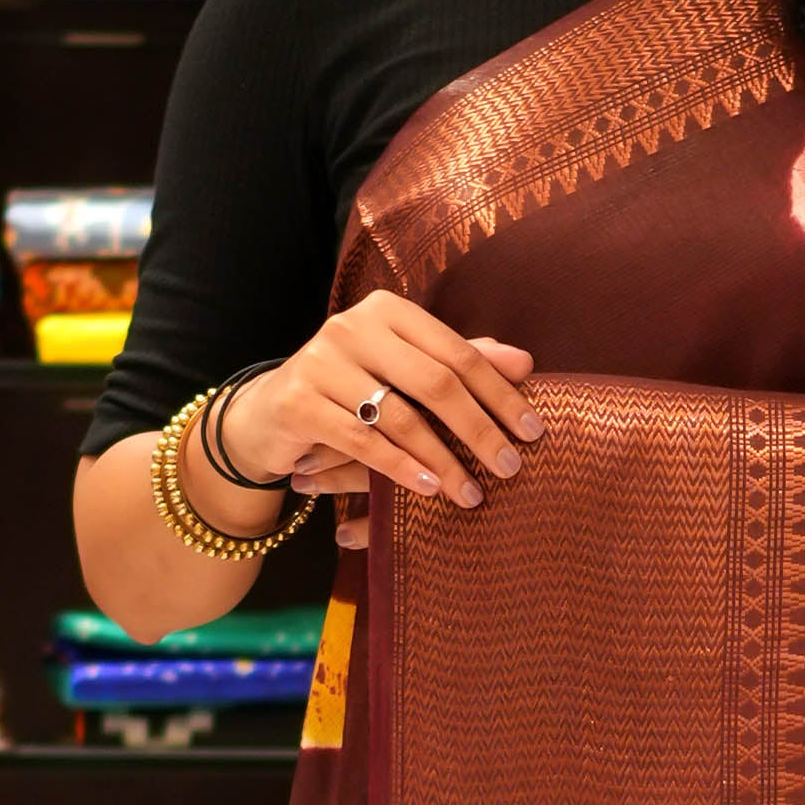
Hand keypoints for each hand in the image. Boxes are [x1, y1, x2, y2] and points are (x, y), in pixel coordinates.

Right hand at [224, 295, 540, 510]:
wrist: (270, 414)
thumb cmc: (351, 391)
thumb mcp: (404, 372)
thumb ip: (459, 364)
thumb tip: (525, 362)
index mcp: (388, 311)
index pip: (458, 353)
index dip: (501, 394)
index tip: (534, 432)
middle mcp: (352, 327)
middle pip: (435, 383)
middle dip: (479, 430)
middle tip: (511, 468)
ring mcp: (321, 361)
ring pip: (400, 416)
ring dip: (443, 460)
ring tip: (472, 493)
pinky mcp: (298, 401)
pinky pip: (362, 441)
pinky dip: (399, 468)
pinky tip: (428, 489)